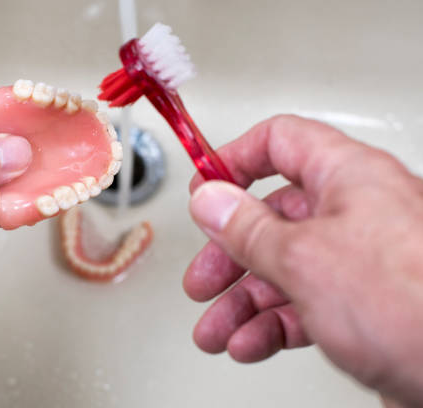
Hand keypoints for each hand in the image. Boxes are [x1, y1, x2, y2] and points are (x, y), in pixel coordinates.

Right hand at [187, 115, 422, 406]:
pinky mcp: (366, 305)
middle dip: (229, 254)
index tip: (204, 189)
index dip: (235, 160)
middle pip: (273, 218)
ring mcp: (361, 262)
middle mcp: (356, 213)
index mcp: (349, 177)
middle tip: (203, 280)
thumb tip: (211, 201)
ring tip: (217, 331)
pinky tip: (250, 343)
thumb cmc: (416, 304)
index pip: (280, 143)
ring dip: (243, 302)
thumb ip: (249, 228)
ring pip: (284, 269)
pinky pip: (304, 305)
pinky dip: (271, 326)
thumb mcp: (307, 259)